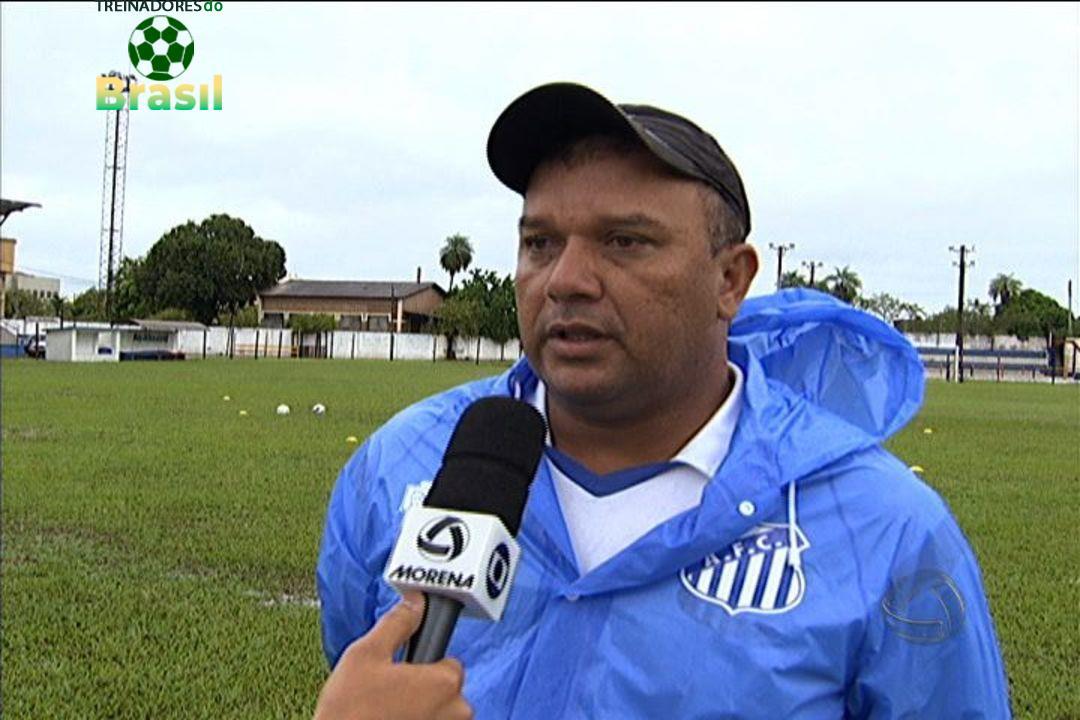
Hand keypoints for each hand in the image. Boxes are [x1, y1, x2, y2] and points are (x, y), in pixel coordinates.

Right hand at [313, 593, 472, 719]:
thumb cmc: (350, 710)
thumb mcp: (367, 653)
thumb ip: (397, 623)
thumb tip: (415, 602)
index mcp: (445, 682)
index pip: (450, 663)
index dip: (423, 664)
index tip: (402, 672)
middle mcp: (455, 712)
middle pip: (446, 691)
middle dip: (423, 689)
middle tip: (389, 693)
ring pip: (439, 713)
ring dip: (421, 710)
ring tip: (386, 711)